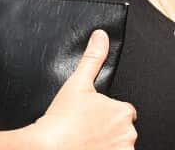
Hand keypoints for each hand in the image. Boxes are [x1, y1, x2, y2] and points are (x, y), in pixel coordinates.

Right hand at [29, 30, 136, 149]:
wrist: (47, 148)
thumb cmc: (61, 120)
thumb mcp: (77, 83)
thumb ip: (93, 58)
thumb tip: (101, 36)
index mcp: (123, 111)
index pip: (123, 113)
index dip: (106, 115)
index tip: (91, 120)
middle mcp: (127, 133)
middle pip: (121, 131)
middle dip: (107, 132)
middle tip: (85, 132)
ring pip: (118, 147)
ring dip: (106, 146)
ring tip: (84, 144)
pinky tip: (87, 149)